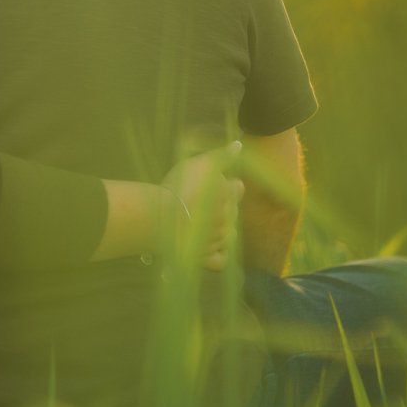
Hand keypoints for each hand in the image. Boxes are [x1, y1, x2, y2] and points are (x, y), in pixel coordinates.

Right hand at [162, 142, 244, 270]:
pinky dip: (218, 255)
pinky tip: (210, 250)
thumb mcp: (202, 164)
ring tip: (204, 226)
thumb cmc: (182, 186)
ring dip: (220, 230)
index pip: (237, 188)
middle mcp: (229, 219)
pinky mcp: (207, 258)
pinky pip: (220, 260)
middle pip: (232, 213)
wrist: (166, 218)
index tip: (216, 184)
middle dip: (222, 209)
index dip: (228, 185)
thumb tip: (239, 146)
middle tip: (203, 204)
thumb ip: (222, 156)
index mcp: (229, 196)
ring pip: (228, 236)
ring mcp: (219, 240)